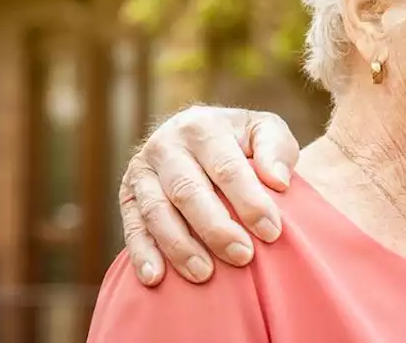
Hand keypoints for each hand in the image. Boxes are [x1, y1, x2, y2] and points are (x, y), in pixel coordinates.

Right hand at [119, 105, 299, 285]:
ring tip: (205, 274)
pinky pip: (131, 227)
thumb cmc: (243, 141)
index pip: (227, 168)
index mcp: (203, 126)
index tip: (271, 232)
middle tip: (242, 256)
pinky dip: (142, 253)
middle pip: (188, 192)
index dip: (249, 202)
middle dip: (216, 228)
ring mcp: (142, 170)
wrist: (205, 137)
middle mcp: (166, 144)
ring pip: (157, 212)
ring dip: (180, 247)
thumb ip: (276, 149)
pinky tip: (155, 278)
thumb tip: (278, 182)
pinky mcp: (127, 195)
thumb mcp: (265, 130)